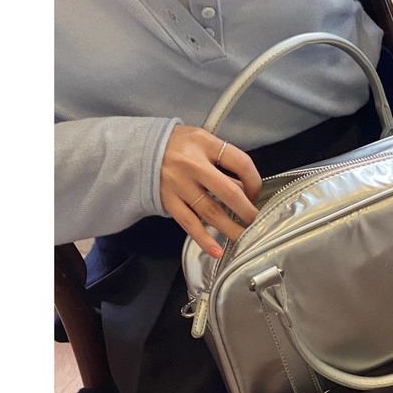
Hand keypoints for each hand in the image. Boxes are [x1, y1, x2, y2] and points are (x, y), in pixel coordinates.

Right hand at [159, 124, 261, 257]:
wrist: (136, 149)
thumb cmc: (176, 145)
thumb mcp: (202, 142)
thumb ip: (223, 163)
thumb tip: (246, 189)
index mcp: (204, 144)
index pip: (240, 162)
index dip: (254, 181)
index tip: (255, 193)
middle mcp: (192, 164)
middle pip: (228, 192)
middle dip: (247, 211)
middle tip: (256, 222)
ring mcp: (179, 185)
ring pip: (211, 212)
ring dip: (231, 228)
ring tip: (244, 238)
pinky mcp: (168, 201)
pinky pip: (189, 223)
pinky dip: (204, 239)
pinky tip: (216, 251)